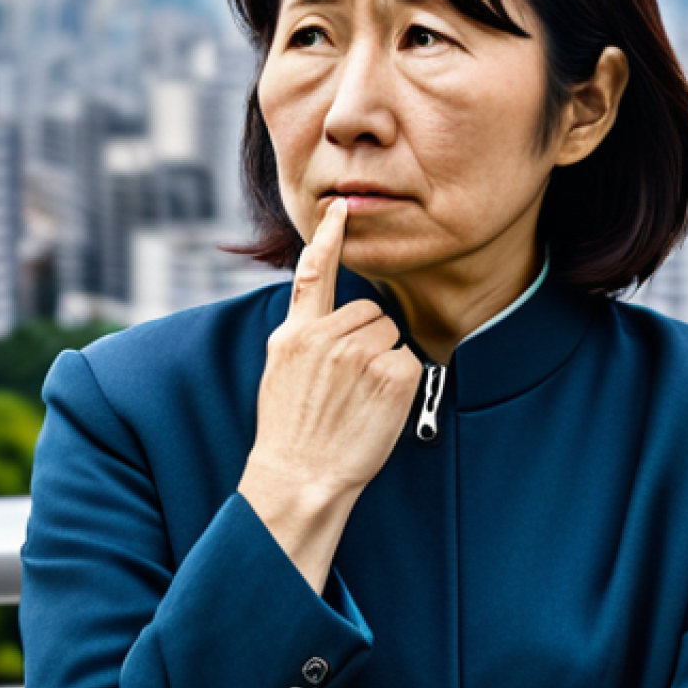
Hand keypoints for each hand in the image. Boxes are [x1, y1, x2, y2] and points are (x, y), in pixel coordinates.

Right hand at [238, 197, 422, 588]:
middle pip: (370, 311)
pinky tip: (376, 407)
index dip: (329, 238)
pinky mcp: (391, 373)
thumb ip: (303, 337)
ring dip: (384, 358)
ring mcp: (359, 353)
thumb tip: (326, 319)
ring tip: (358, 397)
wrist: (299, 478)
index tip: (341, 209)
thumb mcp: (280, 373)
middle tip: (349, 382)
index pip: (314, 273)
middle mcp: (325, 336)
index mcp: (295, 334)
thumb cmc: (291, 433)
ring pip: (390, 332)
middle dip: (368, 339)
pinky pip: (408, 359)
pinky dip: (401, 381)